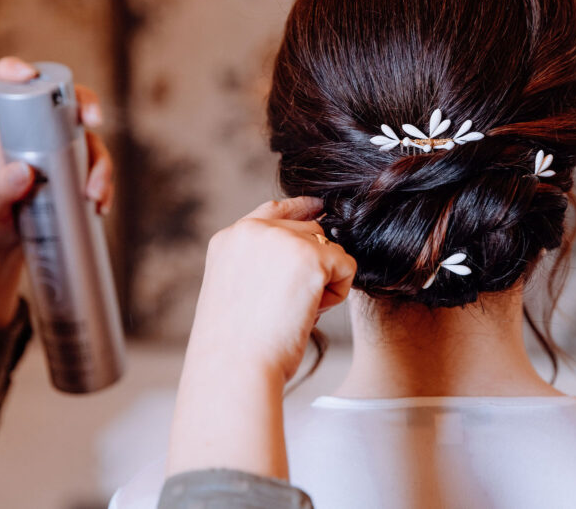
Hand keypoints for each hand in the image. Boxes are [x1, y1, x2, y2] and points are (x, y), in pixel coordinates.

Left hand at [0, 57, 114, 326]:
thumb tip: (26, 172)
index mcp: (0, 132)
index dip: (12, 70)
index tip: (30, 75)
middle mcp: (32, 135)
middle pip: (62, 101)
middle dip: (85, 103)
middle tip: (94, 121)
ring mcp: (56, 154)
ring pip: (87, 139)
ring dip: (100, 162)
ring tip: (95, 195)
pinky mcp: (73, 175)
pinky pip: (97, 170)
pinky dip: (104, 185)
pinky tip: (100, 206)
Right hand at [193, 196, 355, 382]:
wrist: (235, 370)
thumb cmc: (236, 348)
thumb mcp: (236, 292)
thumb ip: (260, 265)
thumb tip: (306, 253)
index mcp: (230, 239)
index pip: (273, 210)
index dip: (300, 208)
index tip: (319, 205)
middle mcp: (253, 230)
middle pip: (310, 231)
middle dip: (313, 267)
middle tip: (288, 307)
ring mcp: (282, 240)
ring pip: (330, 250)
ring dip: (323, 284)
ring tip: (292, 313)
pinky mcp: (311, 257)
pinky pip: (346, 267)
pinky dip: (336, 295)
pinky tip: (308, 314)